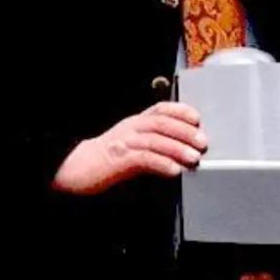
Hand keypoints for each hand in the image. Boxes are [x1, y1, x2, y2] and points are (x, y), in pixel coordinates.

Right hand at [53, 102, 206, 194]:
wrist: (77, 168)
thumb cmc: (107, 160)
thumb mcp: (133, 146)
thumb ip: (155, 145)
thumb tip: (184, 151)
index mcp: (135, 122)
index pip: (160, 109)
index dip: (180, 111)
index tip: (197, 118)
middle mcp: (131, 128)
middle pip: (161, 123)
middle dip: (185, 131)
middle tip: (203, 142)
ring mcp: (124, 142)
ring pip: (155, 140)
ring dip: (177, 148)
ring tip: (193, 158)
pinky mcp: (118, 159)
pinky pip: (143, 158)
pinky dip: (161, 163)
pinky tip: (174, 170)